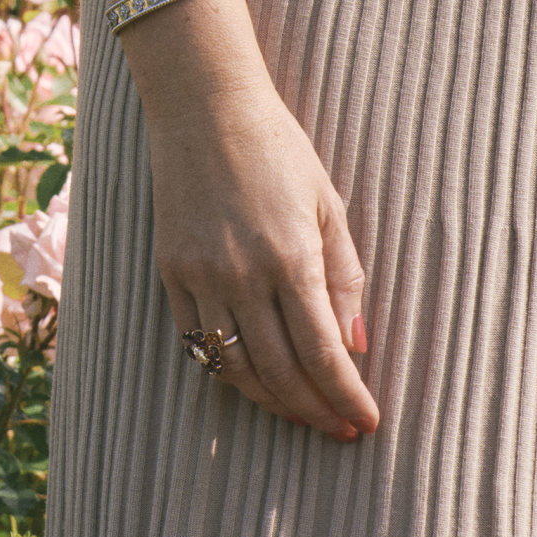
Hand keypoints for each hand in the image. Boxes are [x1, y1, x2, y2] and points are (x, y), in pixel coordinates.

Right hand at [126, 3, 379, 440]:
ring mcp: (201, 276)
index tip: (366, 422)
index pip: (324, 353)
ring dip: (274, 402)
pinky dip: (226, 371)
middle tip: (340, 429)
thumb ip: (344, 278)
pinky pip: (196, 342)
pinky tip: (253, 380)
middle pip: (281, 372)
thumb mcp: (329, 205)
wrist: (204, 107)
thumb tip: (354, 346)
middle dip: (316, 411)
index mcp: (292, 257)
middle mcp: (243, 275)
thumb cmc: (279, 150)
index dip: (347, 397)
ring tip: (302, 414)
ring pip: (235, 367)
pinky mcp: (170, 271)